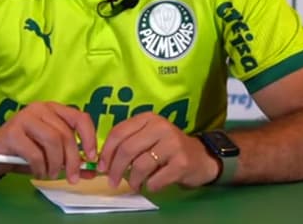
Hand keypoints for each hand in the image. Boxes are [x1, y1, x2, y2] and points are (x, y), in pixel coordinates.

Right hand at [0, 101, 96, 182]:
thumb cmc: (24, 151)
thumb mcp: (50, 154)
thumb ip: (71, 160)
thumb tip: (92, 172)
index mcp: (53, 109)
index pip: (80, 118)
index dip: (89, 138)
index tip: (91, 158)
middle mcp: (40, 108)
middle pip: (66, 134)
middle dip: (72, 160)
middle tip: (72, 177)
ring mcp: (25, 118)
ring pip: (52, 142)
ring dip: (55, 164)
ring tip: (51, 174)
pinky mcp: (12, 132)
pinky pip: (35, 153)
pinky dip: (40, 167)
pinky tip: (38, 173)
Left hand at [97, 112, 219, 191]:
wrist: (201, 157)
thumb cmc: (168, 148)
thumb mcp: (148, 137)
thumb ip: (128, 142)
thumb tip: (104, 161)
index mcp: (148, 118)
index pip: (119, 132)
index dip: (106, 151)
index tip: (102, 166)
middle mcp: (161, 127)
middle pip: (127, 149)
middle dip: (115, 168)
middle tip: (112, 181)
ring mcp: (173, 144)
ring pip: (140, 165)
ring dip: (133, 180)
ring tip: (134, 185)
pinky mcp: (182, 162)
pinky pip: (156, 179)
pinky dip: (149, 186)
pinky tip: (151, 185)